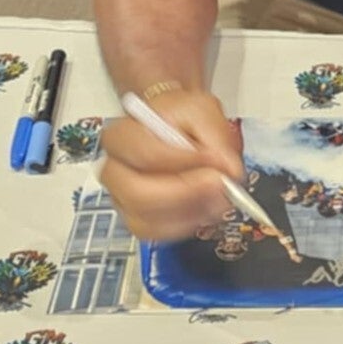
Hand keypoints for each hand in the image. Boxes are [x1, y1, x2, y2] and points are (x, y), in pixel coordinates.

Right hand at [98, 89, 245, 240]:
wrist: (172, 126)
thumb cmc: (180, 118)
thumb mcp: (202, 111)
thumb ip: (216, 137)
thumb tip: (227, 170)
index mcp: (123, 135)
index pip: (148, 156)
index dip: (186, 161)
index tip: (216, 159)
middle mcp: (115, 168)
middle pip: (137, 195)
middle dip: (184, 194)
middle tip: (217, 185)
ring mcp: (122, 197)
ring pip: (145, 220)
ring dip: (187, 213)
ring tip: (215, 197)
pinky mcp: (135, 217)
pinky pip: (154, 233)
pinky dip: (183, 226)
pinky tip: (203, 209)